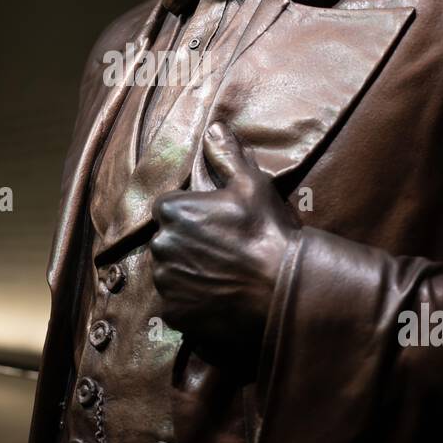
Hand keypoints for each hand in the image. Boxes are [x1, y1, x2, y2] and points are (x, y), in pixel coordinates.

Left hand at [151, 121, 298, 366]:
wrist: (282, 289)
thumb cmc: (267, 232)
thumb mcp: (252, 184)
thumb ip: (226, 154)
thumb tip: (213, 128)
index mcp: (171, 211)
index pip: (170, 208)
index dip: (194, 215)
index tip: (218, 223)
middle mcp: (160, 246)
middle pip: (168, 241)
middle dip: (188, 244)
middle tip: (223, 251)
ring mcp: (166, 283)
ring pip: (170, 273)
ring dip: (188, 273)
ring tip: (222, 276)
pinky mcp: (174, 314)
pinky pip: (177, 304)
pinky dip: (192, 303)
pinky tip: (219, 298)